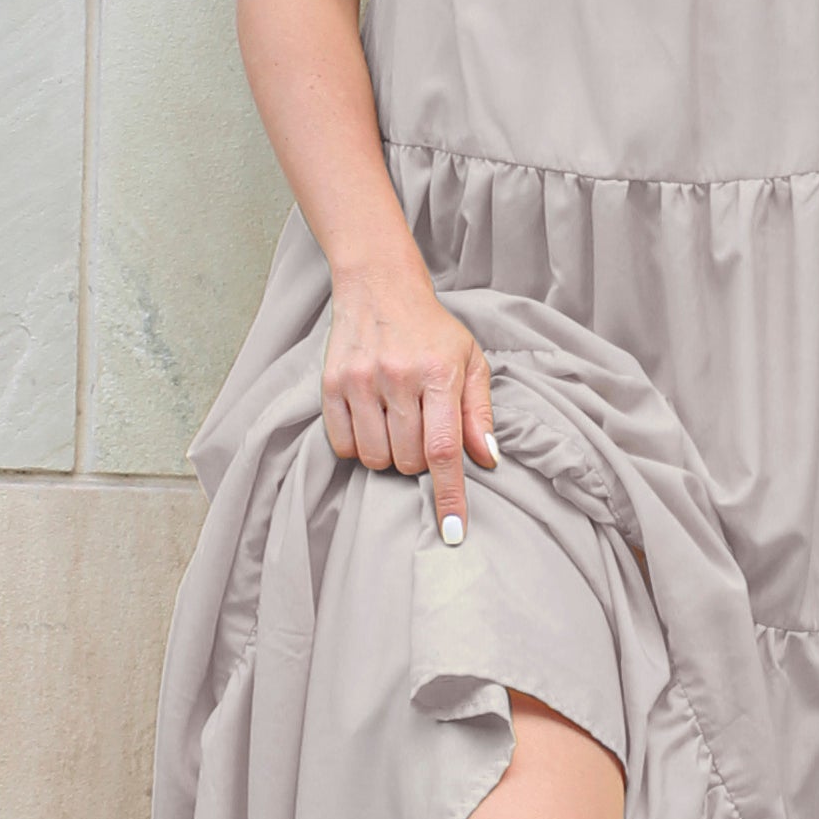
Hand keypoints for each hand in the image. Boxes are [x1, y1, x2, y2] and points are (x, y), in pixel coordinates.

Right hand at [320, 259, 499, 542]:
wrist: (379, 286)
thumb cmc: (432, 330)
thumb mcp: (470, 362)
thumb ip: (479, 413)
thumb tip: (487, 460)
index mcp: (439, 373)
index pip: (443, 449)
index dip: (449, 495)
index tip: (451, 532)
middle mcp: (398, 377)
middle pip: (407, 461)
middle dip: (418, 461)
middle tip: (421, 429)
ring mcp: (360, 380)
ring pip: (375, 458)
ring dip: (389, 455)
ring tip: (396, 423)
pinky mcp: (331, 384)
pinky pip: (342, 444)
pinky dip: (359, 446)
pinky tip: (371, 421)